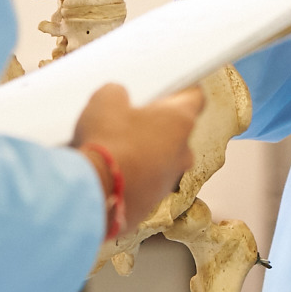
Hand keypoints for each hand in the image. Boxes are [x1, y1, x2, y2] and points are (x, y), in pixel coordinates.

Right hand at [71, 83, 202, 227]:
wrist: (94, 195)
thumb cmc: (106, 141)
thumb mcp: (104, 100)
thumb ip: (118, 93)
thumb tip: (118, 98)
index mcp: (181, 121)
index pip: (196, 97)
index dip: (181, 90)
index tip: (169, 88)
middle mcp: (184, 153)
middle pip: (175, 131)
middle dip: (155, 125)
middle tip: (129, 118)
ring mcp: (170, 181)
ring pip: (161, 160)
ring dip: (143, 154)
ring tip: (114, 148)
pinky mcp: (152, 203)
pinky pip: (145, 183)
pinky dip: (132, 178)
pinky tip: (109, 172)